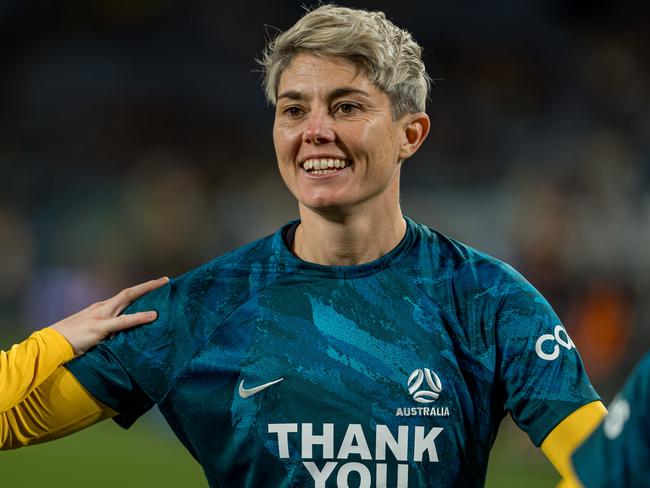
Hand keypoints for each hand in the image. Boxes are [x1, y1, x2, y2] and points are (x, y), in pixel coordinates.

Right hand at [50, 277, 168, 355]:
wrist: (48, 345)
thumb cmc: (68, 342)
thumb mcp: (90, 334)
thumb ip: (106, 334)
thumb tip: (120, 339)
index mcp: (100, 309)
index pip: (123, 298)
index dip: (139, 292)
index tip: (154, 287)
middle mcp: (102, 308)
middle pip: (129, 293)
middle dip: (148, 286)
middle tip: (166, 280)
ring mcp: (101, 316)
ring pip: (128, 300)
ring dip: (147, 292)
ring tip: (164, 288)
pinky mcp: (99, 328)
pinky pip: (123, 322)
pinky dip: (139, 317)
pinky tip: (153, 315)